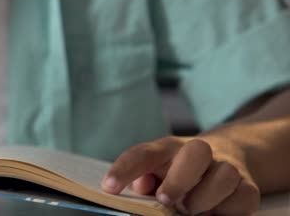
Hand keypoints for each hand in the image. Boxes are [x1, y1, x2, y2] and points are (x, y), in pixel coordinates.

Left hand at [101, 137, 259, 214]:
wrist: (229, 154)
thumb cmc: (180, 168)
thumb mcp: (158, 169)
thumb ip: (145, 178)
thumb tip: (140, 187)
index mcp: (169, 148)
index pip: (144, 153)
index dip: (125, 169)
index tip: (109, 187)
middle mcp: (200, 152)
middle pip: (195, 152)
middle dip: (180, 178)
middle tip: (165, 199)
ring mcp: (227, 167)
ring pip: (224, 174)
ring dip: (205, 197)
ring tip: (190, 209)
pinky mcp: (248, 186)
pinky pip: (244, 196)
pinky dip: (228, 210)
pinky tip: (214, 214)